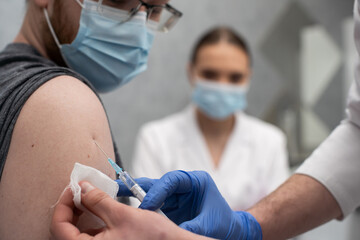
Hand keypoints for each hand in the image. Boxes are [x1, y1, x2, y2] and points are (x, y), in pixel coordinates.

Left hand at [51, 181, 205, 239]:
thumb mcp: (122, 214)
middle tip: (80, 189)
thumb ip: (98, 200)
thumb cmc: (153, 238)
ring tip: (90, 195)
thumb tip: (82, 188)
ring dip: (81, 212)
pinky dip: (92, 220)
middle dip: (71, 206)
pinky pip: (91, 235)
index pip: (59, 227)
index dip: (63, 203)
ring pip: (78, 233)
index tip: (73, 187)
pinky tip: (100, 207)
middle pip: (65, 231)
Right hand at [117, 171, 262, 239]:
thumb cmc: (223, 224)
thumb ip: (187, 227)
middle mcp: (183, 185)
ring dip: (136, 195)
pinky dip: (140, 206)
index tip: (147, 206)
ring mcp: (176, 194)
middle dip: (138, 186)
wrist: (230, 230)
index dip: (157, 191)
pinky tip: (127, 208)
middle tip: (118, 189)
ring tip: (116, 195)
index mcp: (196, 181)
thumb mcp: (207, 225)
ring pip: (152, 191)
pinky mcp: (170, 205)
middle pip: (158, 182)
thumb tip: (167, 232)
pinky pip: (153, 203)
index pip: (172, 180)